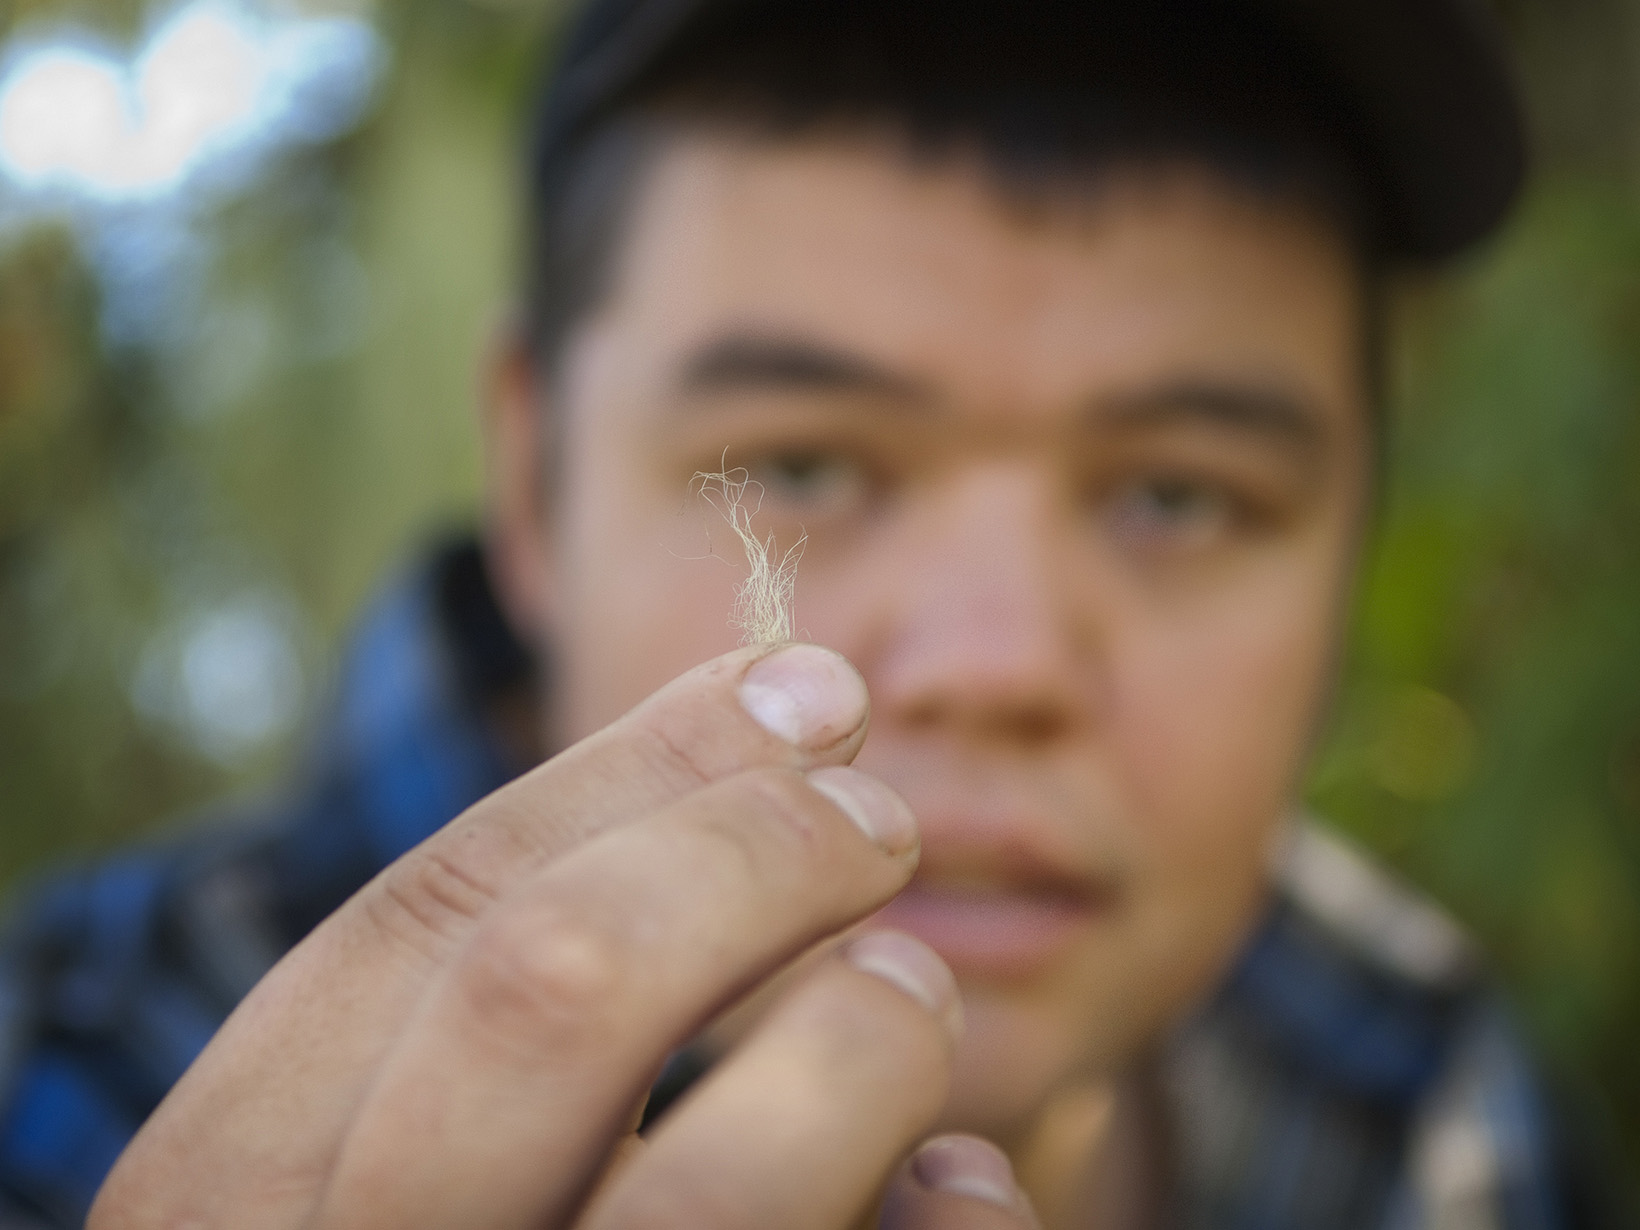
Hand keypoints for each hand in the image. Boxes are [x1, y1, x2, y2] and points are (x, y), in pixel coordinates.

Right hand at [89, 644, 1038, 1229]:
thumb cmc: (470, 1225)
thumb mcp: (418, 1119)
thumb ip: (543, 952)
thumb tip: (792, 702)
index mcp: (230, 1197)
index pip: (425, 921)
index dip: (633, 773)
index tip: (803, 690)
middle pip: (549, 993)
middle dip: (748, 856)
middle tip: (880, 815)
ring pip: (712, 1197)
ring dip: (855, 1038)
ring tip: (910, 988)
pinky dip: (947, 1218)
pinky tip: (961, 1179)